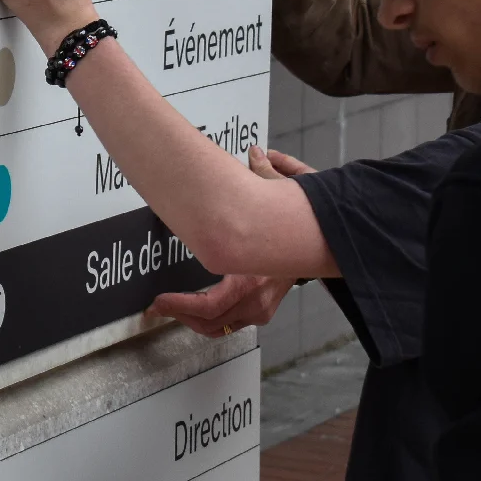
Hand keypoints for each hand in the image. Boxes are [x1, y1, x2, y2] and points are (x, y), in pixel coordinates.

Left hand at [144, 145, 313, 334]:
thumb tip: (256, 153)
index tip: (158, 300)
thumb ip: (268, 175)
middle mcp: (257, 299)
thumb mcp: (285, 197)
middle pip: (211, 322)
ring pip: (220, 328)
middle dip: (179, 315)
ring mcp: (262, 309)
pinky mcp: (262, 312)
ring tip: (169, 310)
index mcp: (253, 278)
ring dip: (192, 321)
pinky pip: (230, 325)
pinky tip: (192, 311)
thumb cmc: (300, 225)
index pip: (211, 304)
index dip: (180, 306)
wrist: (324, 250)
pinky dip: (209, 321)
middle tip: (155, 307)